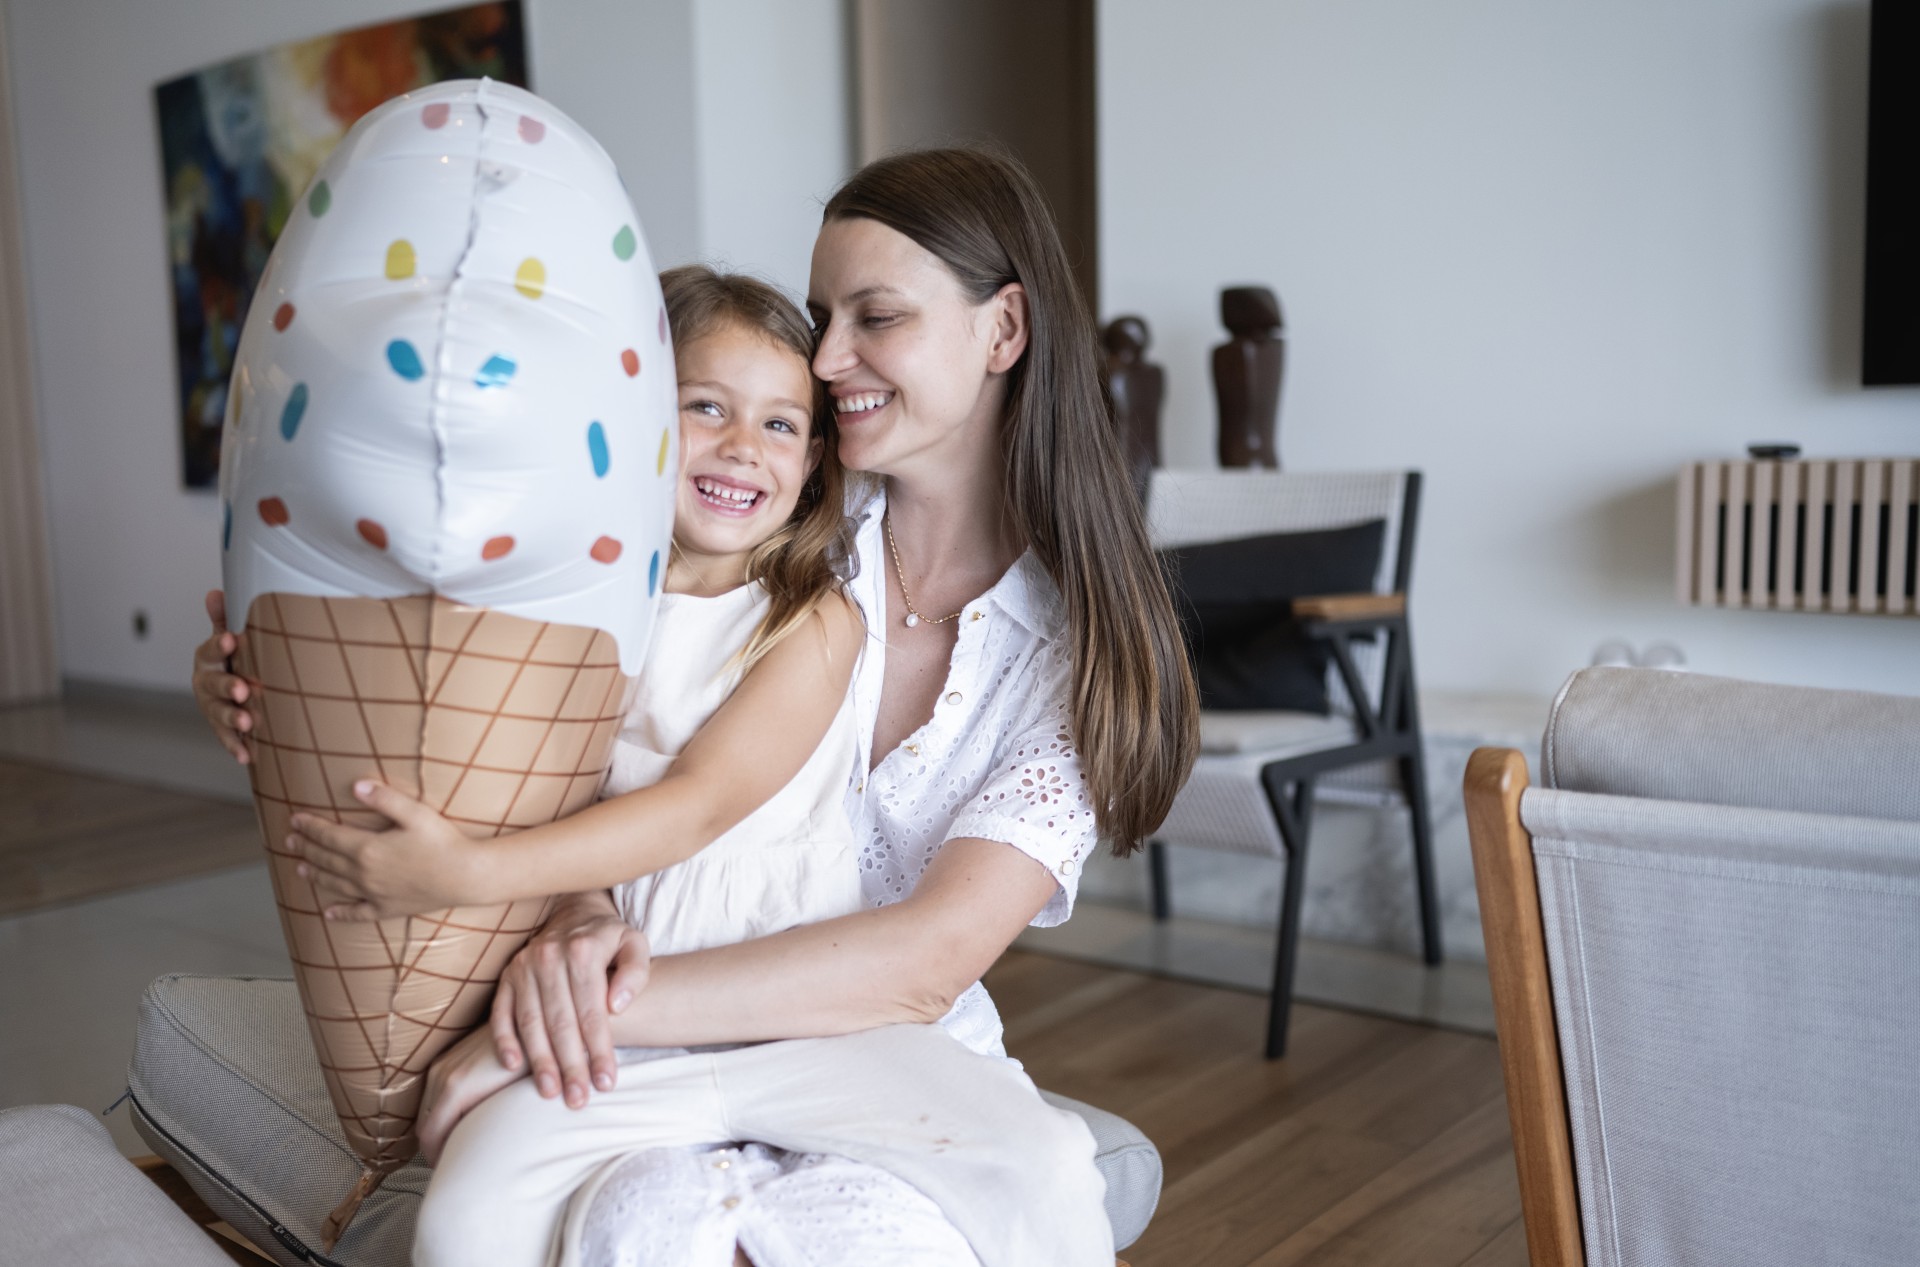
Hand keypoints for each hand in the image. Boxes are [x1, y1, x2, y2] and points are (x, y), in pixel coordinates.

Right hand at [191, 590, 254, 764]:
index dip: (217, 645)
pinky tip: (247, 755)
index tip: (230, 640)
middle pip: (213, 685)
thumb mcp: (227, 640)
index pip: (209, 651)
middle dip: (227, 686)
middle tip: (243, 689)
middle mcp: (205, 684)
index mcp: (207, 660)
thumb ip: (223, 619)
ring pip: (219, 713)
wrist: (229, 690)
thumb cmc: (232, 660)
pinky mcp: (221, 729)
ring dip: (232, 718)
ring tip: (247, 722)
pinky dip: (235, 747)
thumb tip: (215, 592)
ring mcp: (212, 708)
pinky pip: (227, 738)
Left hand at [290, 780, 492, 919]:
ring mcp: (374, 894)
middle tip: (289, 841)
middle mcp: (364, 874)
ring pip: (335, 885)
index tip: (294, 820)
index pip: (329, 836)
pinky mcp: (387, 909)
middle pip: (326, 860)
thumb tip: (356, 786)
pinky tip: (327, 913)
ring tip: (299, 869)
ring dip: (315, 876)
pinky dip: (340, 914)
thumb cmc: (444, 842)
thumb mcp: (416, 812)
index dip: (310, 827)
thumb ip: (384, 798)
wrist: (466, 876)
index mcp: (368, 848)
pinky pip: (357, 914)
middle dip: (306, 849)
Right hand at [415, 1025, 526, 1164]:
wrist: (537, 1022)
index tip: (450, 1170)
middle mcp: (442, 1074)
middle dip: (436, 1146)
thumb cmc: (532, 1065)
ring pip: (428, 1108)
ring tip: (458, 1143)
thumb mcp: (509, 1103)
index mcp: (454, 1089)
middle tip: (455, 1162)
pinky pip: (434, 1091)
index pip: (429, 1136)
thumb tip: (473, 1156)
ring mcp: (443, 1062)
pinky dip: (441, 1109)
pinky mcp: (449, 1056)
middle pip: (424, 1124)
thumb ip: (483, 1128)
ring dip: (438, 1127)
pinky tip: (461, 1117)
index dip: (437, 1158)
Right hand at [491, 894, 649, 1108]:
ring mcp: (523, 967)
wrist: (573, 911)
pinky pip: (500, 1012)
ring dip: (540, 1061)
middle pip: (561, 1022)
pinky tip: (512, 1066)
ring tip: (551, 1092)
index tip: (606, 1083)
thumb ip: (635, 972)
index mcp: (583, 951)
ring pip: (531, 1022)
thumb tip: (618, 1006)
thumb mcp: (635, 942)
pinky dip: (504, 1040)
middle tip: (578, 1100)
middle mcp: (548, 957)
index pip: (593, 1012)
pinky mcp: (506, 977)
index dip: (599, 1050)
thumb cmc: (610, 938)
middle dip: (570, 1065)